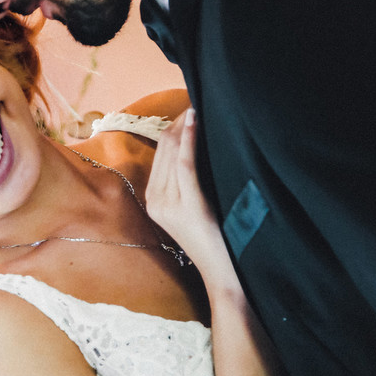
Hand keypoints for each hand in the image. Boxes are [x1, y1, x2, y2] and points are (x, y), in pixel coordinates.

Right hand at [146, 108, 223, 270]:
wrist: (222, 273)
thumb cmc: (215, 238)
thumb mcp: (193, 207)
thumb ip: (186, 183)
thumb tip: (195, 145)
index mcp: (153, 199)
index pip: (160, 151)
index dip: (175, 125)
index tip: (191, 108)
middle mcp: (155, 200)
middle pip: (164, 147)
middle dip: (180, 121)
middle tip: (198, 101)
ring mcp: (168, 205)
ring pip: (172, 152)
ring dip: (186, 125)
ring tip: (200, 106)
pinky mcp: (187, 206)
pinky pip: (185, 164)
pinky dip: (189, 139)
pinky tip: (195, 121)